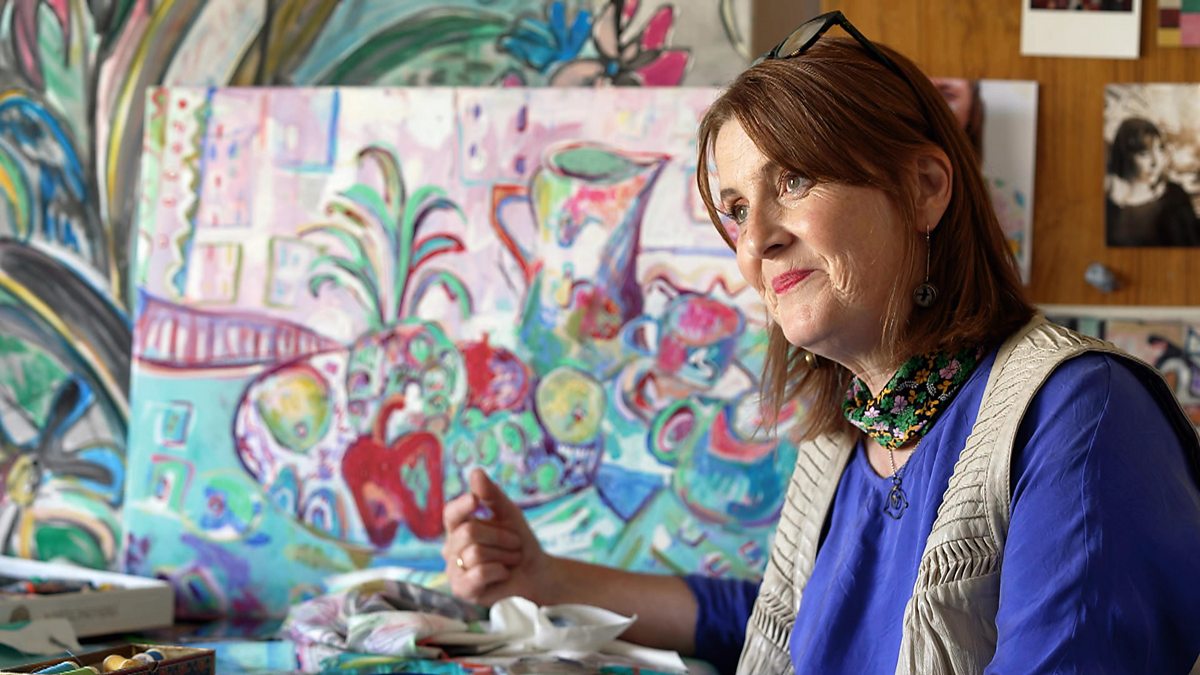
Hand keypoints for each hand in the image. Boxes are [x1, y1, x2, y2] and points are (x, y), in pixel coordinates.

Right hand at [441, 468, 556, 605]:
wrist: (536, 574)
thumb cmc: (519, 543)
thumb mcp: (509, 514)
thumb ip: (491, 495)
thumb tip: (475, 472)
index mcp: (459, 529)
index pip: (451, 513)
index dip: (462, 505)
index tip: (476, 500)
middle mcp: (451, 549)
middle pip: (469, 532)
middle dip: (500, 536)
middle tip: (515, 544)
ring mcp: (454, 571)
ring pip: (475, 553)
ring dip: (504, 555)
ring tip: (510, 560)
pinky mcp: (462, 590)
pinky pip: (478, 572)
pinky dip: (499, 570)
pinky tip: (503, 574)